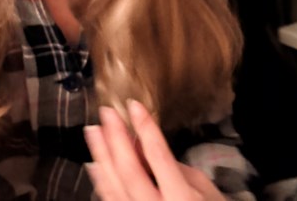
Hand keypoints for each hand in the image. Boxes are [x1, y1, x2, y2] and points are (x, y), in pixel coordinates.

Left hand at [84, 100, 225, 200]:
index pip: (158, 155)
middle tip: (107, 113)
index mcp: (182, 197)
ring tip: (94, 130)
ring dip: (101, 155)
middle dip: (116, 138)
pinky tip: (95, 163)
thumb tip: (144, 144)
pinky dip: (101, 180)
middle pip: (130, 170)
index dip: (144, 127)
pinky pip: (110, 200)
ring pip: (114, 186)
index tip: (133, 105)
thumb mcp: (203, 186)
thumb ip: (173, 166)